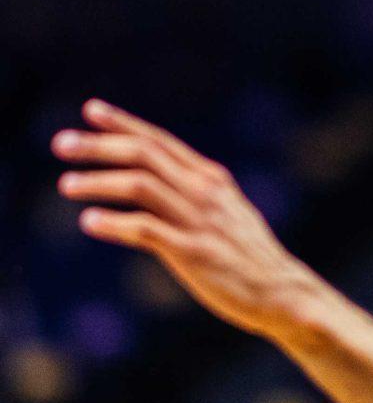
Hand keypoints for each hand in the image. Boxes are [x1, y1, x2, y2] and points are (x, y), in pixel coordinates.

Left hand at [52, 103, 325, 342]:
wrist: (282, 292)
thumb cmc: (247, 256)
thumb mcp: (225, 211)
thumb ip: (193, 193)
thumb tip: (155, 184)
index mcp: (210, 178)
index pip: (160, 141)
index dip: (124, 123)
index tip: (90, 109)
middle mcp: (204, 190)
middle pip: (144, 155)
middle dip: (99, 146)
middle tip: (60, 143)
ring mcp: (199, 220)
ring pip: (141, 186)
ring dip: (99, 182)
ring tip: (65, 184)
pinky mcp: (193, 252)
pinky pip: (147, 230)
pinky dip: (115, 223)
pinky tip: (89, 221)